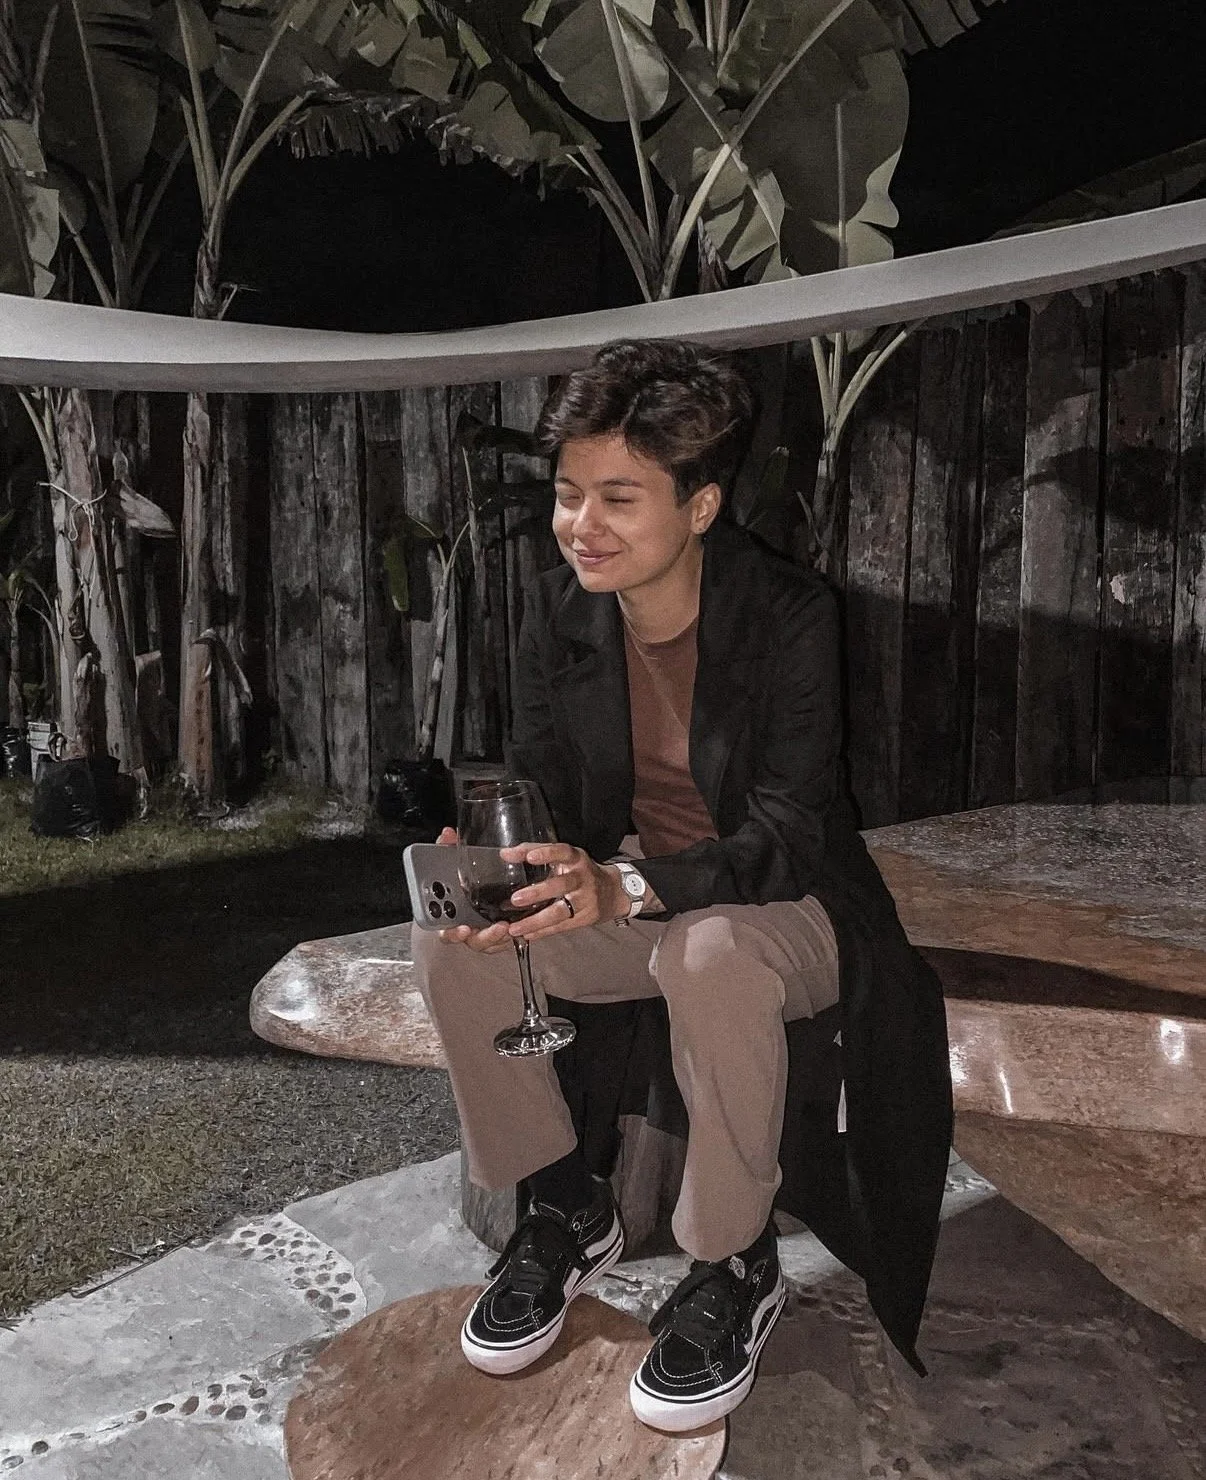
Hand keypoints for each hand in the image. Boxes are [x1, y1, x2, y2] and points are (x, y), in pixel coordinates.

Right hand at [433, 826, 512, 953]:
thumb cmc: (456, 882)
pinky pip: (503, 940)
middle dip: (483, 936)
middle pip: (471, 940)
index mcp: (449, 915)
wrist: (470, 889)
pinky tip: (519, 925)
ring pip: (488, 942)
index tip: (462, 928)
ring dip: (498, 936)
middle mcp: (464, 928)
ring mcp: (480, 934)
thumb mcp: (449, 864)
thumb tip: (447, 834)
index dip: (452, 933)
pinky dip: (510, 935)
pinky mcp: (496, 934)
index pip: (446, 931)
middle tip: (498, 926)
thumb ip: (445, 850)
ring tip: (508, 925)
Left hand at [498, 842, 626, 941]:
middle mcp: (582, 877)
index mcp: (576, 858)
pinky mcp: (586, 917)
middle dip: (538, 892)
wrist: (613, 892)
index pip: (562, 851)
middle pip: (561, 885)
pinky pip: (561, 926)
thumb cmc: (579, 871)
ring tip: (515, 928)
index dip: (546, 853)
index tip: (529, 857)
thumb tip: (505, 854)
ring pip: (560, 912)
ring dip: (536, 920)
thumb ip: (536, 852)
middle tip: (516, 899)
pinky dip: (543, 931)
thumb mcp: (565, 857)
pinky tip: (526, 935)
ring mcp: (586, 899)